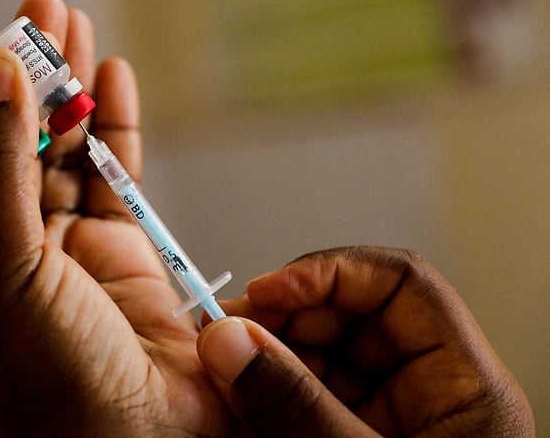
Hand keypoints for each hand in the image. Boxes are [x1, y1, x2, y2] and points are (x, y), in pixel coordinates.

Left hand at [0, 0, 233, 435]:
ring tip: (81, 30)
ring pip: (68, 156)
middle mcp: (8, 256)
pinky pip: (116, 180)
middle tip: (50, 12)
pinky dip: (118, 131)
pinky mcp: (125, 258)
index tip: (12, 33)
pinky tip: (118, 83)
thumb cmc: (47, 382)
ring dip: (75, 94)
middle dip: (34, 80)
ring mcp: (68, 256)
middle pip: (18, 146)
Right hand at [197, 247, 534, 436]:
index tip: (267, 291)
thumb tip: (229, 340)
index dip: (330, 272)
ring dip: (269, 357)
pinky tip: (240, 404)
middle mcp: (430, 397)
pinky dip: (271, 395)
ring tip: (224, 376)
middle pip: (354, 315)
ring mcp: (393, 421)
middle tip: (227, 337)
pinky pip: (312, 397)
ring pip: (324, 356)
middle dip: (285, 319)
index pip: (404, 284)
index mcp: (468, 391)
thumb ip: (297, 406)